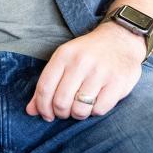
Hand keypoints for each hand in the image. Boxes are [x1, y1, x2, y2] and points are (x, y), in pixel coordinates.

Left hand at [26, 22, 144, 121]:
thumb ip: (48, 84)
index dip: (42, 107)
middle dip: (60, 113)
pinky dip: (95, 111)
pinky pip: (99, 110)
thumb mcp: (66, 59)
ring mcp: (100, 72)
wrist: (121, 37)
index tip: (47, 115)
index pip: (44, 88)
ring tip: (81, 107)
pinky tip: (97, 102)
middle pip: (61, 102)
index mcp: (64, 55)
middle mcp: (81, 62)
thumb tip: (30, 111)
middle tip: (66, 112)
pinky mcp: (117, 82)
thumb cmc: (89, 53)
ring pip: (79, 109)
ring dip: (78, 114)